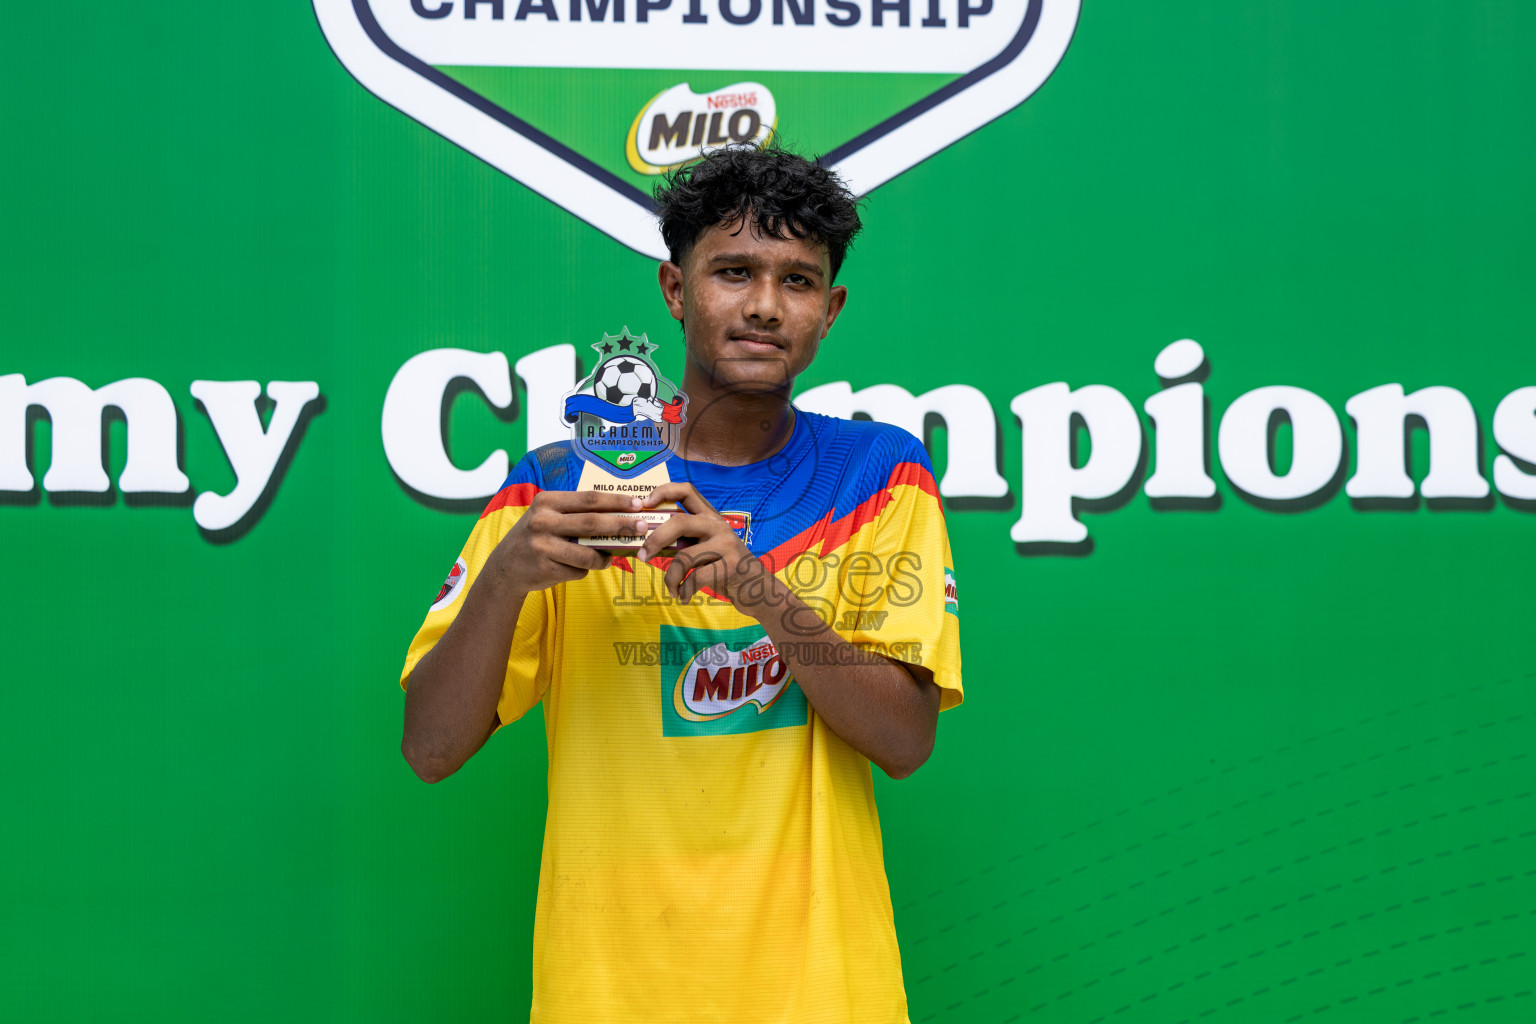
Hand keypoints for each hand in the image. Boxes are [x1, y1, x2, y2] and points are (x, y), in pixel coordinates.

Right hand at [491, 490, 645, 593]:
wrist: (505, 568)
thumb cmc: (537, 537)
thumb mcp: (548, 516)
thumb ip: (577, 514)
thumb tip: (621, 515)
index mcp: (547, 502)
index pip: (589, 498)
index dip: (616, 501)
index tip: (639, 504)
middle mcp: (542, 522)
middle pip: (593, 523)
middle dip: (622, 525)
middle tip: (642, 527)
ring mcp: (542, 546)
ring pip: (588, 553)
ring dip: (605, 556)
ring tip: (611, 556)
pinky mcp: (545, 568)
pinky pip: (578, 571)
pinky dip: (586, 570)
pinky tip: (582, 567)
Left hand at [636, 483, 774, 606]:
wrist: (758, 589)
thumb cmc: (724, 568)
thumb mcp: (706, 547)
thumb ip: (685, 540)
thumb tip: (648, 543)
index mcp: (710, 517)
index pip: (686, 490)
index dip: (663, 491)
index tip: (645, 502)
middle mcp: (718, 526)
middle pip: (679, 522)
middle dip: (655, 539)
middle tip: (642, 556)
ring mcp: (726, 545)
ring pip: (684, 557)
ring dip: (671, 577)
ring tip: (671, 589)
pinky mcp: (731, 566)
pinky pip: (696, 578)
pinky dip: (684, 590)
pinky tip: (683, 597)